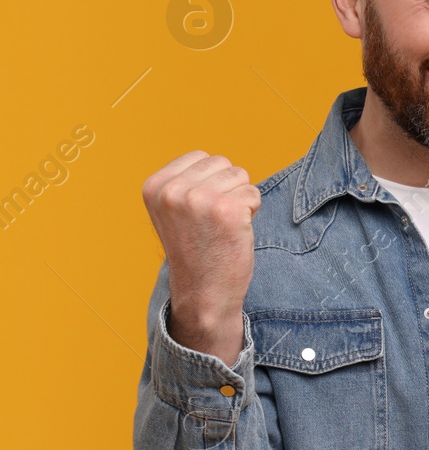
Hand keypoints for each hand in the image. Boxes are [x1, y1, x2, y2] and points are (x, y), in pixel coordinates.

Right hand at [142, 151, 260, 363]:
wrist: (202, 292)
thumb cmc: (194, 249)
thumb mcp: (173, 210)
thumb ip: (185, 182)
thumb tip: (218, 161)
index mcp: (154, 186)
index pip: (201, 156)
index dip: (210, 181)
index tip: (199, 211)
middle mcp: (172, 190)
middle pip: (223, 163)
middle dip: (227, 188)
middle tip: (213, 221)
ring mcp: (199, 199)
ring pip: (241, 175)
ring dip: (240, 199)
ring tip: (222, 226)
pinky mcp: (226, 210)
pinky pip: (254, 194)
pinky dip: (251, 212)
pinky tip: (234, 232)